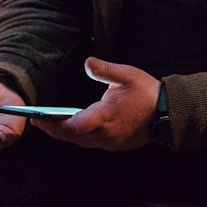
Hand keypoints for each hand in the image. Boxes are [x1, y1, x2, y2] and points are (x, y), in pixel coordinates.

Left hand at [34, 57, 158, 152]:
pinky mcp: (116, 145)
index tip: (37, 118)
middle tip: (37, 121)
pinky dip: (80, 136)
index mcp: (105, 117)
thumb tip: (87, 62)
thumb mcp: (127, 75)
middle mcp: (106, 134)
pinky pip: (93, 142)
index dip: (52, 126)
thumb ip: (105, 69)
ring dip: (66, 134)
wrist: (169, 113)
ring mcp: (112, 142)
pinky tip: (73, 126)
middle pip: (72, 137)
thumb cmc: (147, 92)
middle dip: (53, 130)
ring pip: (82, 142)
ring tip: (50, 123)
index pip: (72, 127)